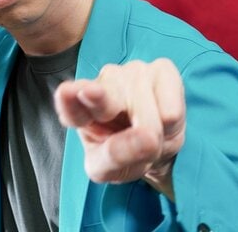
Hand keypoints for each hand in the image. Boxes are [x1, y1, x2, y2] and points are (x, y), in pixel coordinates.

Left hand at [54, 58, 185, 200]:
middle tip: (92, 95)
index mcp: (82, 108)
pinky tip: (164, 121)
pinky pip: (170, 104)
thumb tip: (144, 139)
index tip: (66, 92)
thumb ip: (115, 158)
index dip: (69, 101)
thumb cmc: (126, 153)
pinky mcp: (162, 70)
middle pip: (104, 95)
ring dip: (153, 134)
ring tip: (151, 138)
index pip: (72, 107)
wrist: (156, 145)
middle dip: (99, 97)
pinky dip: (171, 123)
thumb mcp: (111, 169)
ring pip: (145, 110)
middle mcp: (104, 83)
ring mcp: (133, 72)